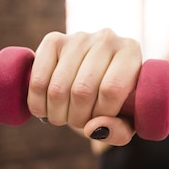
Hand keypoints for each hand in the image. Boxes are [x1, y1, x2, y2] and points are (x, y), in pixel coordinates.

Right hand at [27, 28, 141, 145]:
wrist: (99, 78)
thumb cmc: (118, 102)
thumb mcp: (128, 121)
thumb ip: (119, 131)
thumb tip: (92, 128)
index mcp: (131, 52)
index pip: (111, 89)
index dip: (101, 114)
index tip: (101, 119)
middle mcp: (106, 38)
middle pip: (82, 90)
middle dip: (78, 117)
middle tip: (80, 121)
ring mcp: (78, 37)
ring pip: (58, 88)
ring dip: (58, 114)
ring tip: (65, 116)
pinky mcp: (53, 40)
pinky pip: (37, 80)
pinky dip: (38, 103)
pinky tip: (45, 109)